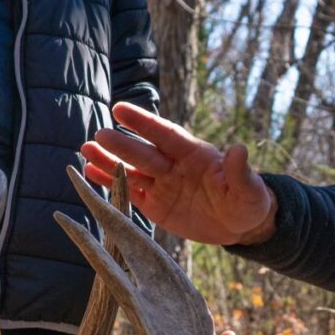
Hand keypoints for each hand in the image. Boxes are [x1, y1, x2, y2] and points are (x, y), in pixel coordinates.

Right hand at [81, 102, 276, 247]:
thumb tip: (239, 149)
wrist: (241, 225)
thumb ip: (240, 172)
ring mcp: (162, 184)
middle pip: (143, 153)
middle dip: (122, 145)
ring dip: (108, 160)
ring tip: (84, 149)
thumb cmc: (249, 201)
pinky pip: (130, 193)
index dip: (144, 123)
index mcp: (194, 155)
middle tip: (99, 136)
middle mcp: (173, 165)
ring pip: (131, 170)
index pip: (165, 135)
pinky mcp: (156, 205)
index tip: (120, 109)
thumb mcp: (249, 190)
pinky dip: (109, 184)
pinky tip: (89, 173)